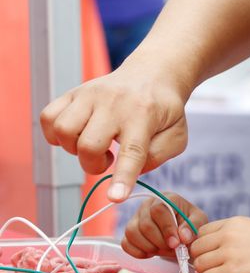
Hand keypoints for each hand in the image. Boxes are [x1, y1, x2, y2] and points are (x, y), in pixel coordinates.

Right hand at [39, 63, 189, 201]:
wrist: (152, 74)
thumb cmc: (164, 109)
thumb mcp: (177, 134)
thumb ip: (159, 155)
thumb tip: (132, 171)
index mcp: (144, 114)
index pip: (133, 151)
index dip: (122, 177)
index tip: (115, 198)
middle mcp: (115, 103)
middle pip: (89, 145)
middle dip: (93, 165)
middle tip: (108, 159)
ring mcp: (91, 95)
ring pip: (63, 130)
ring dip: (73, 149)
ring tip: (94, 144)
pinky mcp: (74, 92)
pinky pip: (48, 117)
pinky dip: (55, 134)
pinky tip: (77, 135)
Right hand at [122, 193, 207, 258]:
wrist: (182, 234)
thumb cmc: (191, 224)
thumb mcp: (199, 222)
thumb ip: (193, 227)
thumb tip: (183, 236)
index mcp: (166, 198)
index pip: (159, 210)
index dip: (167, 228)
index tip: (176, 243)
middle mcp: (148, 205)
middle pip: (145, 224)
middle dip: (160, 242)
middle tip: (172, 249)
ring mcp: (136, 218)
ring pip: (132, 233)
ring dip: (149, 247)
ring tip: (163, 250)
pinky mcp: (129, 231)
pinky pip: (125, 243)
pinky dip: (138, 252)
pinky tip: (151, 253)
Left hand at [190, 217, 249, 272]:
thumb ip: (235, 237)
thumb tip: (217, 251)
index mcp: (235, 223)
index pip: (202, 232)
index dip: (206, 247)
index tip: (215, 257)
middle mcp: (229, 235)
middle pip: (197, 248)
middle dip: (204, 261)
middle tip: (218, 270)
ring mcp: (230, 253)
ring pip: (200, 265)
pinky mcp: (233, 272)